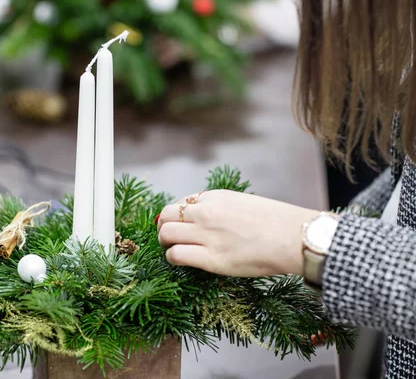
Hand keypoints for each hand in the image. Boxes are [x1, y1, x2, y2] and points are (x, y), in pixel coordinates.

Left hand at [157, 190, 320, 276]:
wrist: (294, 238)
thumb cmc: (277, 222)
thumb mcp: (244, 203)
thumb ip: (222, 208)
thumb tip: (207, 218)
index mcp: (215, 197)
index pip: (181, 203)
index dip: (177, 216)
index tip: (181, 225)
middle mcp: (206, 212)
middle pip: (166, 215)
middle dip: (164, 226)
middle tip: (170, 237)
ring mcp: (207, 235)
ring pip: (166, 234)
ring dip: (165, 242)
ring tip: (172, 250)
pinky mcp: (211, 258)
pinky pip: (176, 255)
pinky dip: (172, 258)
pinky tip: (180, 261)